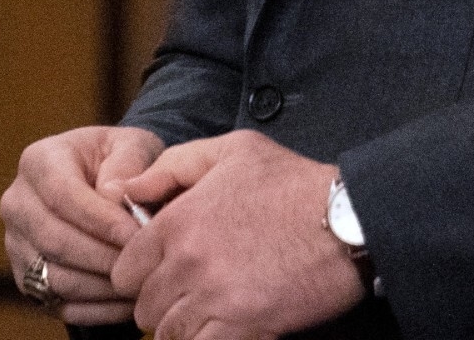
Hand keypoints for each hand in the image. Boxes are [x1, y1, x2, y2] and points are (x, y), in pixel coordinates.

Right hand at [1, 125, 163, 324]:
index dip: (99, 219)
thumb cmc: (121, 163)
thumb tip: (113, 195)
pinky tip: (126, 302)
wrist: (104, 184)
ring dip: (100, 286)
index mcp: (39, 161)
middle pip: (55, 240)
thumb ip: (127, 162)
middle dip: (103, 256)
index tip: (136, 234)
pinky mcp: (27, 279)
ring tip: (138, 283)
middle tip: (142, 263)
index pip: (62, 195)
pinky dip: (95, 309)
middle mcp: (18, 204)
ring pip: (55, 277)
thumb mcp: (131, 146)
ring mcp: (17, 245)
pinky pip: (58, 303)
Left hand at [111, 129, 365, 339]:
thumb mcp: (234, 150)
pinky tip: (223, 329)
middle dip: (161, 304)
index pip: (125, 270)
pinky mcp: (242, 327)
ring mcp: (213, 298)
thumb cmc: (293, 182)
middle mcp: (187, 262)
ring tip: (207, 314)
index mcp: (178, 221)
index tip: (164, 271)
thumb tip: (128, 187)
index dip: (141, 273)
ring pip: (167, 334)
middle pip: (143, 307)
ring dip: (182, 328)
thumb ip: (174, 165)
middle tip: (189, 294)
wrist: (348, 219)